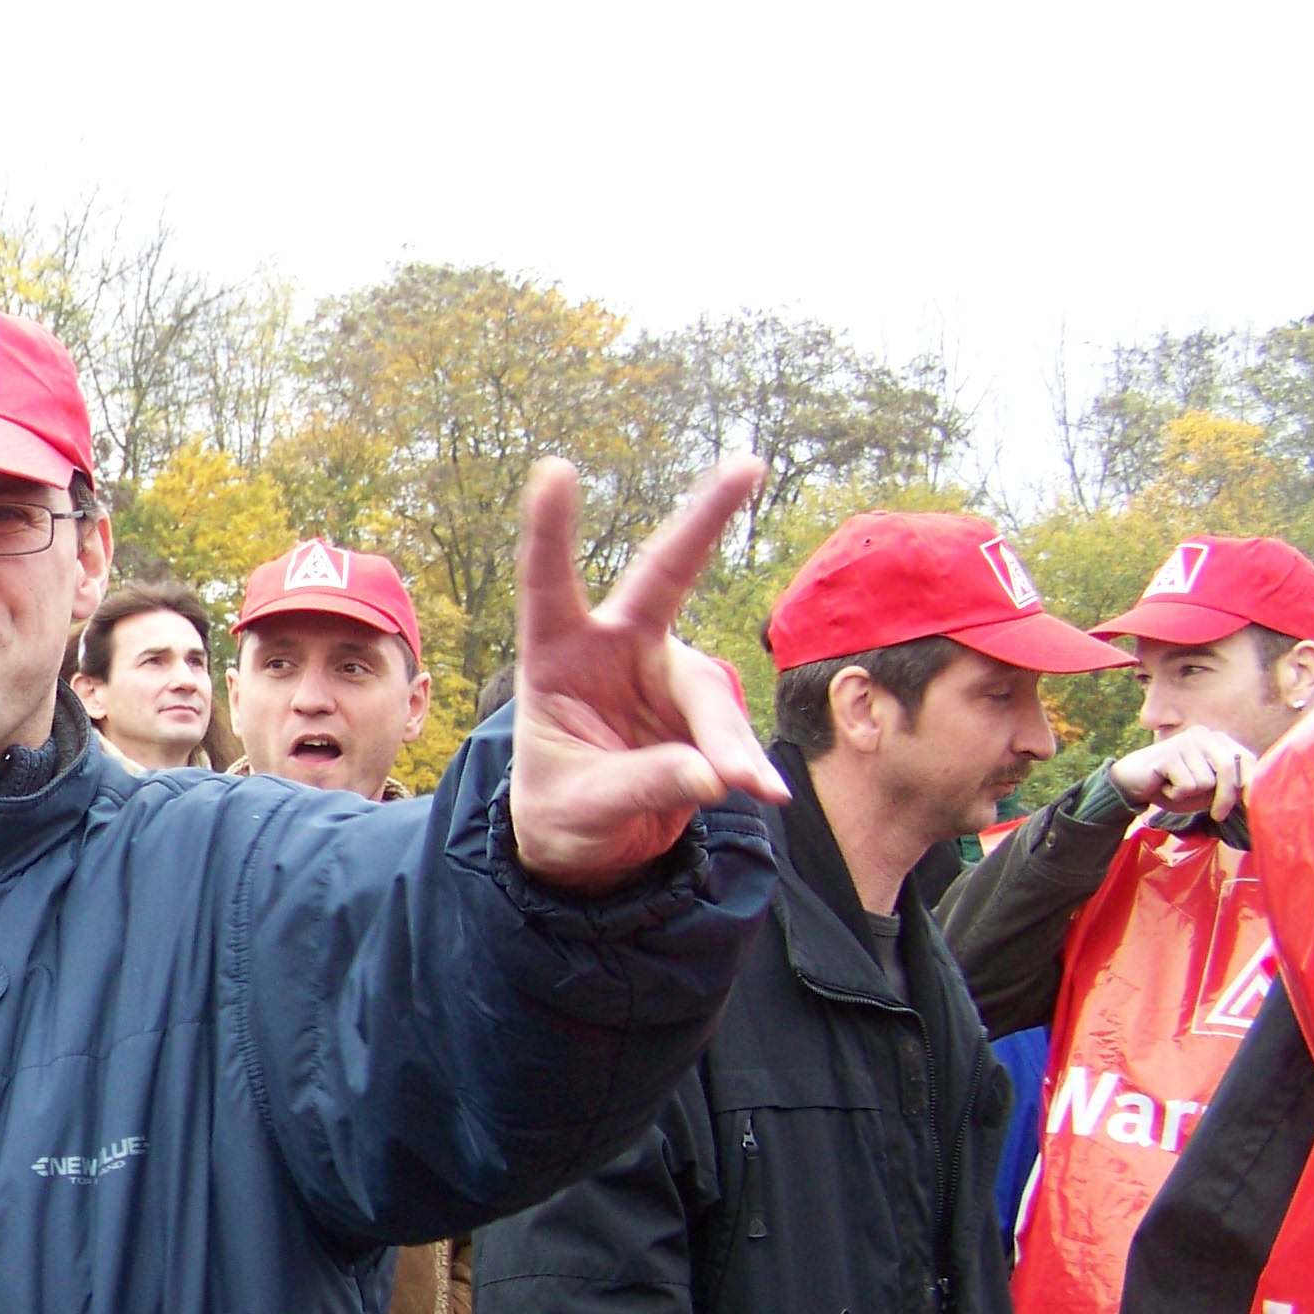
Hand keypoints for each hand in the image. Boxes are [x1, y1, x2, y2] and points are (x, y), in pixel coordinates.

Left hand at [511, 454, 787, 894]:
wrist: (593, 848)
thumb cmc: (564, 813)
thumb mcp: (583, 807)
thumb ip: (642, 785)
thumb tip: (714, 775)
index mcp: (556, 656)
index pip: (549, 586)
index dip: (551, 532)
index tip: (557, 470)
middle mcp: (616, 648)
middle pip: (664, 576)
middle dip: (704, 517)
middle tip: (747, 465)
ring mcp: (665, 672)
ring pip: (710, 692)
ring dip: (729, 739)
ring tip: (751, 786)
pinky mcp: (703, 707)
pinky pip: (733, 735)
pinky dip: (747, 763)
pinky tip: (764, 789)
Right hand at [1111, 723, 1259, 821]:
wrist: (1129, 784)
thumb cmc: (1171, 787)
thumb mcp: (1205, 788)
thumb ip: (1226, 785)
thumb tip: (1251, 796)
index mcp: (1217, 739)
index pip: (1246, 759)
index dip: (1251, 784)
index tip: (1250, 806)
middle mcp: (1205, 734)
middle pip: (1229, 769)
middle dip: (1226, 797)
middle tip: (1218, 815)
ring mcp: (1187, 741)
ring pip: (1207, 781)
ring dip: (1192, 796)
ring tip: (1174, 789)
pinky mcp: (1170, 753)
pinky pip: (1187, 785)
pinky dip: (1176, 794)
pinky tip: (1163, 787)